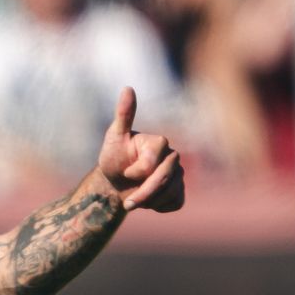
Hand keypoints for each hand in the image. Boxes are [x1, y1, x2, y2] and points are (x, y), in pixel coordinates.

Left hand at [85, 87, 183, 215]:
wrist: (115, 183)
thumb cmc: (114, 158)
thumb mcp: (114, 136)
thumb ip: (124, 114)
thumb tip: (127, 88)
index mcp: (159, 142)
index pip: (154, 162)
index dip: (137, 172)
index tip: (124, 172)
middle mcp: (172, 156)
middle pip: (165, 178)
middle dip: (144, 194)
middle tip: (127, 204)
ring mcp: (178, 174)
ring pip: (171, 192)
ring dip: (149, 201)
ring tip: (135, 199)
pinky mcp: (180, 191)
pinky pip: (176, 202)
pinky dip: (159, 207)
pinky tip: (148, 201)